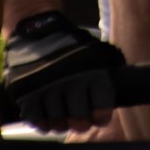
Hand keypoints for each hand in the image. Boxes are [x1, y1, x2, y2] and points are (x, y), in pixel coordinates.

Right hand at [3, 10, 125, 132]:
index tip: (98, 116)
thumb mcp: (95, 49)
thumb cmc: (70, 42)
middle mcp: (69, 81)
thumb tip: (124, 85)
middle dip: (81, 122)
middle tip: (80, 119)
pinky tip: (48, 114)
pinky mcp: (25, 93)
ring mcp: (46, 89)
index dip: (101, 116)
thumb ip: (109, 67)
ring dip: (61, 122)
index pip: (101, 109)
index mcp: (91, 72)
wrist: (36, 27)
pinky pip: (36, 119)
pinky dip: (42, 121)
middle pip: (79, 120)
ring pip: (57, 122)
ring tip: (63, 115)